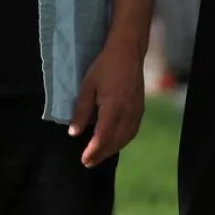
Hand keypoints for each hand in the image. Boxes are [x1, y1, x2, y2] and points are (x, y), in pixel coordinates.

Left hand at [68, 38, 145, 166]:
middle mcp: (127, 113)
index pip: (103, 137)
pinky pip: (132, 132)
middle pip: (115, 142)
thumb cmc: (104, 67)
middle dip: (101, 154)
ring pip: (125, 139)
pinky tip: (115, 143)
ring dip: (112, 150)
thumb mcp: (88, 86)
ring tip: (99, 156)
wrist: (128, 52)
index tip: (84, 160)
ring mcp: (136, 112)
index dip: (93, 151)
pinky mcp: (140, 109)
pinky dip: (123, 141)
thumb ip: (81, 111)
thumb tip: (74, 133)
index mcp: (113, 107)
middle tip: (88, 163)